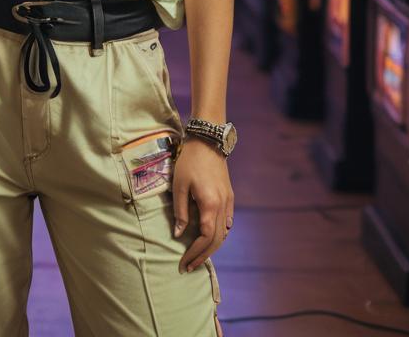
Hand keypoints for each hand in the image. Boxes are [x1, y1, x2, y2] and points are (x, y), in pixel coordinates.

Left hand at [172, 137, 233, 272]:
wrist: (208, 141)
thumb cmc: (190, 161)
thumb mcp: (179, 185)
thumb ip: (180, 211)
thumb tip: (179, 234)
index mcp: (210, 205)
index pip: (205, 238)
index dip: (195, 253)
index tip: (184, 263)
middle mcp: (223, 207)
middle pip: (217, 240)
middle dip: (202, 256)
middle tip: (189, 267)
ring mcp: (228, 202)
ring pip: (224, 233)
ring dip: (212, 247)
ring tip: (198, 256)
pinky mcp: (229, 196)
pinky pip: (227, 222)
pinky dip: (220, 234)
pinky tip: (212, 238)